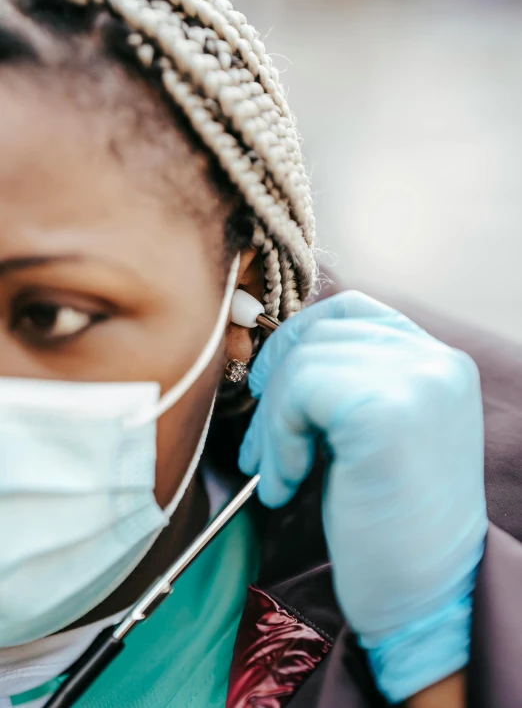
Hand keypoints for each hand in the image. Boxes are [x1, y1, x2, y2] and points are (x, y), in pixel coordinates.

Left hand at [239, 292, 486, 703]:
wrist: (423, 600)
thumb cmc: (390, 523)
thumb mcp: (377, 432)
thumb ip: (349, 382)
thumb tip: (277, 355)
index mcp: (439, 364)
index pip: (352, 310)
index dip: (299, 337)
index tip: (269, 382)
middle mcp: (437, 362)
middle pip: (320, 331)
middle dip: (275, 384)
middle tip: (260, 445)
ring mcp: (418, 382)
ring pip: (305, 360)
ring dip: (275, 420)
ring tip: (277, 472)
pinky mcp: (387, 412)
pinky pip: (302, 393)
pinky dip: (281, 438)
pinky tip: (288, 484)